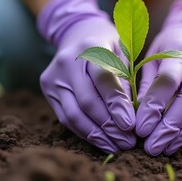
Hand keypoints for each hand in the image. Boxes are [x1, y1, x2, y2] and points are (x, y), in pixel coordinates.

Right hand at [38, 0, 135, 152]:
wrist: (77, 33)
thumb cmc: (108, 46)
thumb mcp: (122, 54)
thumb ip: (127, 80)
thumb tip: (134, 117)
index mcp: (90, 46)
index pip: (103, 79)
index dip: (117, 104)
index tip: (131, 125)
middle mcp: (67, 61)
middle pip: (87, 101)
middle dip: (109, 126)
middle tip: (128, 143)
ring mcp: (53, 77)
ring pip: (73, 114)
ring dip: (97, 135)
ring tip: (117, 147)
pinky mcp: (47, 90)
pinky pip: (65, 118)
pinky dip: (84, 133)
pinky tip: (101, 142)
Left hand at [136, 0, 181, 155]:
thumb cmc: (167, 48)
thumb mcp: (150, 59)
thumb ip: (145, 86)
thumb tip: (135, 118)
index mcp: (181, 51)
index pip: (167, 82)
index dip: (153, 107)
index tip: (139, 129)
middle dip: (168, 128)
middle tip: (150, 148)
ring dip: (180, 135)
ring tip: (161, 149)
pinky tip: (174, 142)